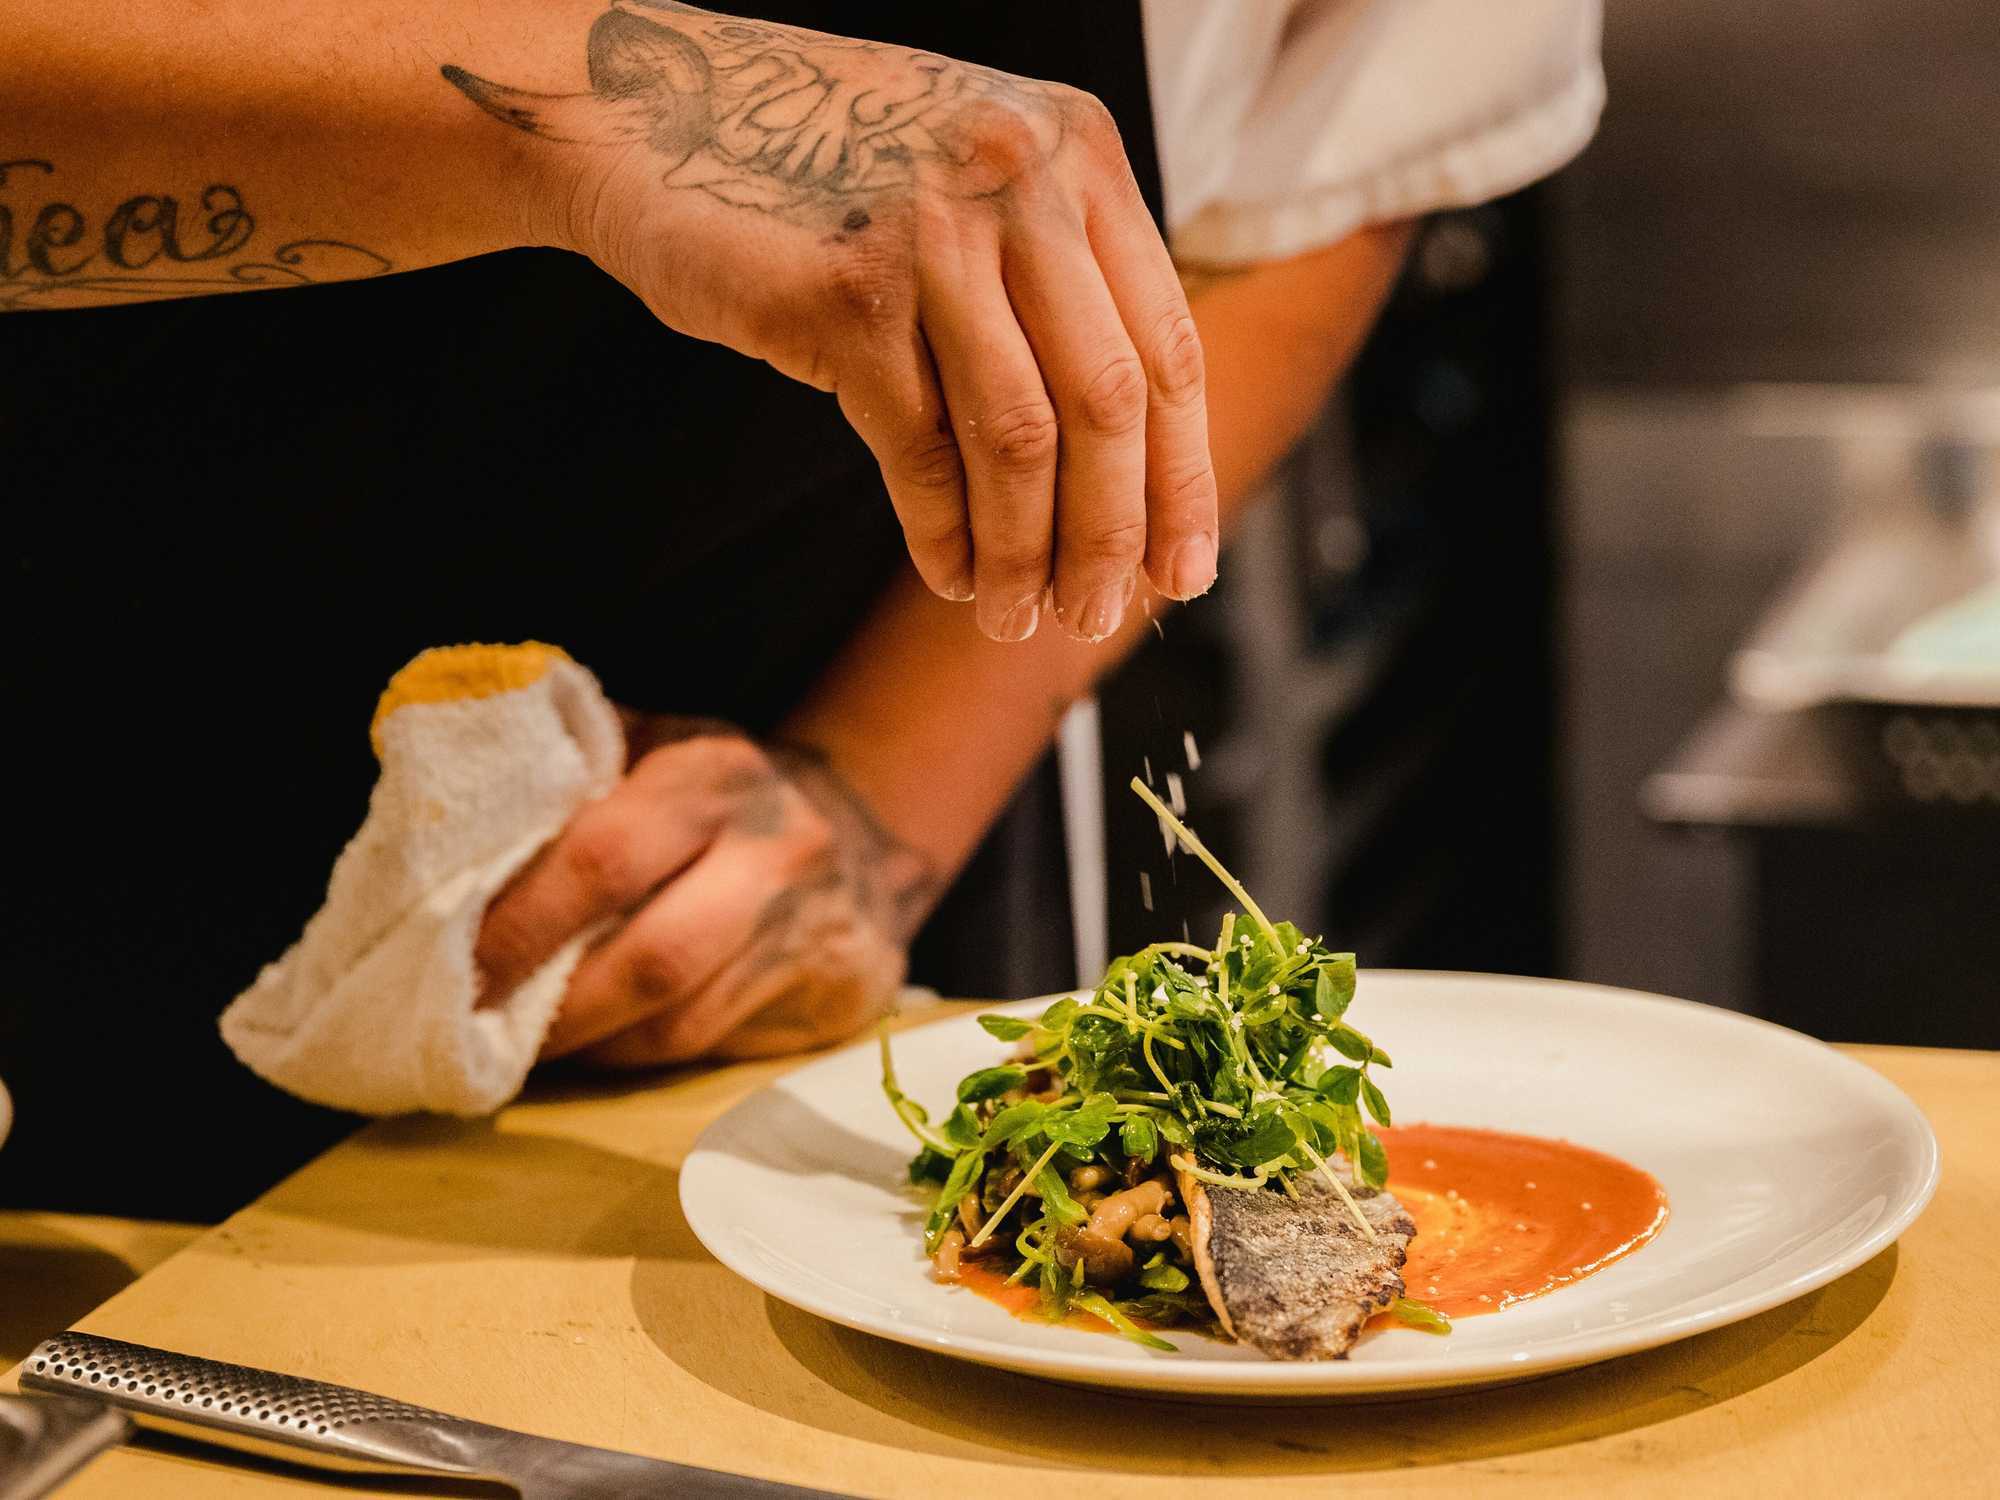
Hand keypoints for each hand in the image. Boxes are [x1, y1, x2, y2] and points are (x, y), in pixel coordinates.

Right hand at [443, 2, 1217, 641]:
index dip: (1180, 479)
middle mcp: (1022, 177)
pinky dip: (944, 532)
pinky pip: (923, 449)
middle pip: (1109, 402)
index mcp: (1077, 150)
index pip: (1166, 347)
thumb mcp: (965, 189)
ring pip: (1022, 438)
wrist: (642, 113)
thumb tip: (1125, 472)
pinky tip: (947, 576)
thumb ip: (1050, 285)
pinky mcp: (848, 293)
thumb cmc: (812, 173)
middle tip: (1095, 616)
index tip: (1181, 573)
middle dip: (1111, 534)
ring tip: (1016, 618)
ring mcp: (934, 231)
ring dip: (1025, 553)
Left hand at [473, 714, 937, 1065]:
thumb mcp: (656, 747)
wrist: (866, 834)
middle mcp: (776, 851)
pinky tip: (591, 1047)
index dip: (521, 922)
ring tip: (515, 1048)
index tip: (452, 962)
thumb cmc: (721, 795)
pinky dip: (633, 1057)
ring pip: (678, 1025)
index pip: (606, 857)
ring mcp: (813, 930)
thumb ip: (570, 772)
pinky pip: (711, 1049)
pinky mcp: (835, 996)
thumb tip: (442, 824)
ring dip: (585, 1047)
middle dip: (549, 1009)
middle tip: (469, 1030)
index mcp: (715, 775)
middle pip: (651, 959)